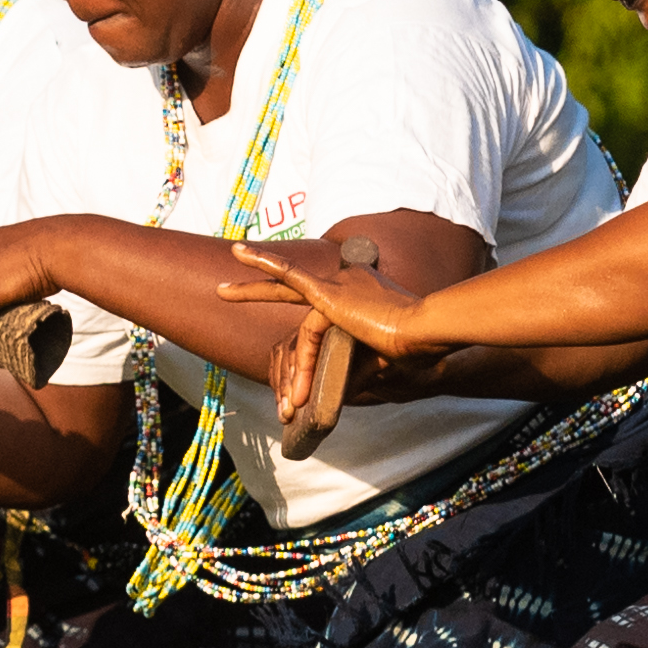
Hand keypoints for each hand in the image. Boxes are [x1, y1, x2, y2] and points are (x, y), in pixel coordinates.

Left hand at [230, 241, 426, 360]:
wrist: (426, 337)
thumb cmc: (413, 352)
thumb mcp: (377, 363)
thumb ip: (353, 369)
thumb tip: (338, 392)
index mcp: (363, 294)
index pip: (320, 307)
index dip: (301, 329)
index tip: (290, 351)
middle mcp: (349, 281)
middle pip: (293, 285)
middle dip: (258, 288)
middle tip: (226, 290)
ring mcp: (338, 285)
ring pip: (284, 286)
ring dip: (251, 292)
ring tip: (221, 293)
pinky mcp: (330, 293)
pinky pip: (291, 276)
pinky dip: (267, 265)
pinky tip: (243, 254)